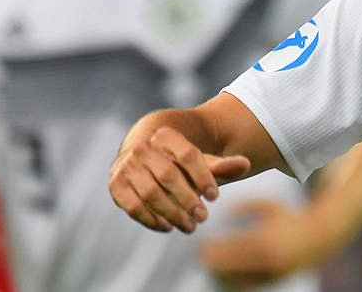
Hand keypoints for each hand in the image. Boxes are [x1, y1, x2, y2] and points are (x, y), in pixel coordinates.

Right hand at [109, 126, 250, 232]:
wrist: (147, 161)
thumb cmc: (180, 163)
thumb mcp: (202, 162)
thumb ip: (223, 165)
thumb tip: (246, 164)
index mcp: (166, 135)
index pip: (188, 155)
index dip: (204, 177)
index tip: (215, 197)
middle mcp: (142, 148)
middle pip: (169, 176)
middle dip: (188, 199)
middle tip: (203, 217)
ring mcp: (125, 166)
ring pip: (151, 193)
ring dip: (172, 213)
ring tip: (190, 226)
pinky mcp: (116, 186)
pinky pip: (133, 206)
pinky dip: (151, 219)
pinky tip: (168, 227)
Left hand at [200, 200, 319, 288]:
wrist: (317, 239)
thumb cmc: (290, 218)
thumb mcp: (270, 205)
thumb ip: (245, 205)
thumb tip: (223, 212)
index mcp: (263, 239)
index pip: (227, 248)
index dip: (210, 247)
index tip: (201, 243)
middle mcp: (265, 259)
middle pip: (226, 267)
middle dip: (211, 262)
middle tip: (202, 255)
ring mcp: (268, 273)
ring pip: (232, 280)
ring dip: (219, 273)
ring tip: (211, 264)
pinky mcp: (270, 282)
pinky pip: (244, 286)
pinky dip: (232, 280)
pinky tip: (225, 271)